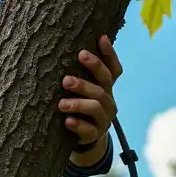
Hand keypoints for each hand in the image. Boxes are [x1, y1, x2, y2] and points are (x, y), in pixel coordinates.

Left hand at [60, 34, 122, 149]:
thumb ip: (81, 74)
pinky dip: (78, 125)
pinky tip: (67, 121)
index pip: (113, 69)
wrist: (82, 138)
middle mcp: (108, 101)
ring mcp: (103, 119)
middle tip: (66, 78)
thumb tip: (65, 46)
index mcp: (106, 88)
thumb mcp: (83, 90)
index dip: (110, 54)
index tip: (101, 38)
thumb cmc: (79, 107)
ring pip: (96, 107)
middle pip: (104, 84)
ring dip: (78, 103)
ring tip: (61, 104)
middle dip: (88, 78)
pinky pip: (89, 130)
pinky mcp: (94, 134)